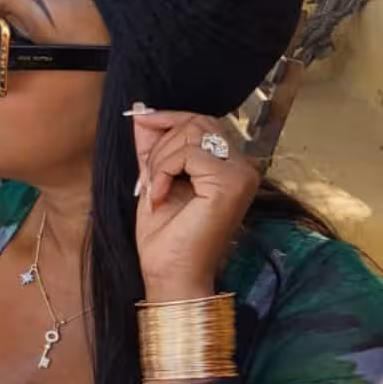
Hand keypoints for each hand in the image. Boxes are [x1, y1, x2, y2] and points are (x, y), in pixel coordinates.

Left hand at [132, 109, 259, 300]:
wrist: (171, 273)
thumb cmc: (166, 235)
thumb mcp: (154, 177)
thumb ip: (152, 145)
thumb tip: (140, 110)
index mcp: (230, 166)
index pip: (201, 121)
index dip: (168, 119)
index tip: (141, 124)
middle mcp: (243, 167)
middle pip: (196, 121)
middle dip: (161, 143)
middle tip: (150, 177)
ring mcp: (241, 174)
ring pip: (189, 134)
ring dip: (159, 160)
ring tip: (156, 190)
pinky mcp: (230, 183)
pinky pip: (187, 154)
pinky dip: (163, 171)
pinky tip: (160, 196)